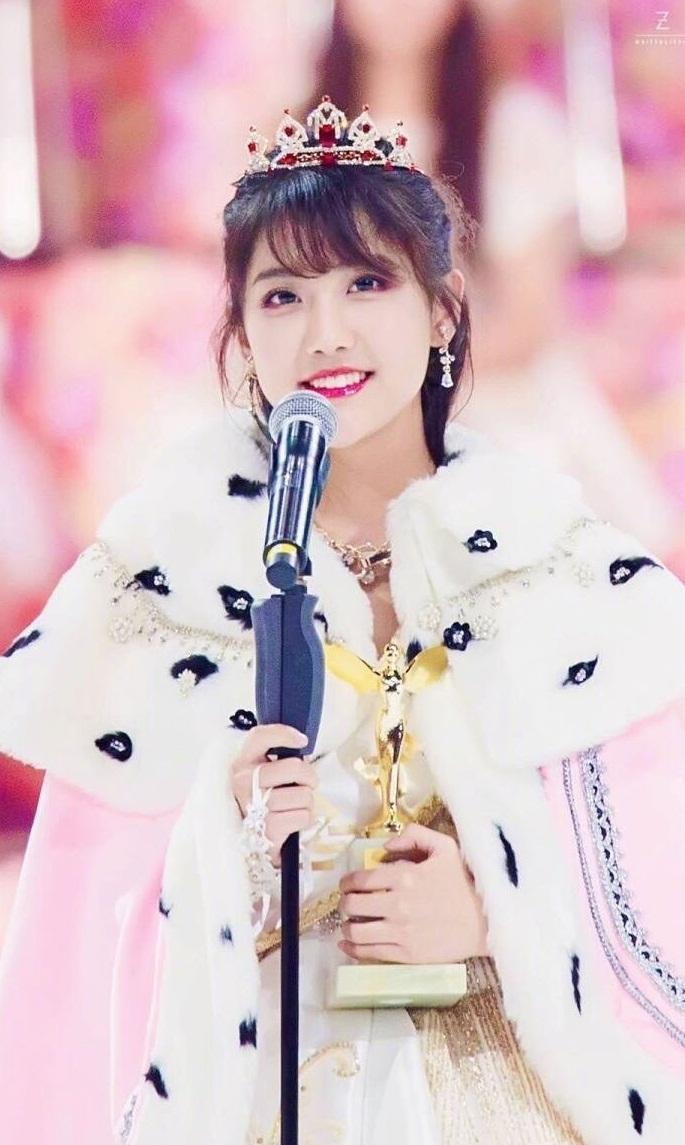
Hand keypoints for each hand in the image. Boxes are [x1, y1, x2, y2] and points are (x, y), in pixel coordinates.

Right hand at [231, 723, 316, 866]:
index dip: (284, 733)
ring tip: (295, 805)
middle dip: (310, 777)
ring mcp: (253, 805)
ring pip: (304, 794)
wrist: (252, 839)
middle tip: (306, 784)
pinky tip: (293, 820)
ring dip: (308, 802)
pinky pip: (304, 816)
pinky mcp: (266, 829)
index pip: (260, 737)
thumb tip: (302, 748)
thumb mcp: (264, 774)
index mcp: (243, 762)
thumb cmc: (264, 800)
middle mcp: (243, 781)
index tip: (303, 741)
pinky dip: (305, 818)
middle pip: (294, 767)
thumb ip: (279, 759)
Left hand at [338, 822, 488, 963]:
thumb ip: (414, 836)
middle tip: (347, 902)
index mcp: (404, 876)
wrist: (486, 922)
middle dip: (345, 902)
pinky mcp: (407, 953)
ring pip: (356, 930)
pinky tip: (347, 944)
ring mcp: (401, 931)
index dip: (347, 882)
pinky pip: (369, 952)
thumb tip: (386, 846)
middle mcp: (397, 904)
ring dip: (346, 926)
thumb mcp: (445, 847)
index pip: (360, 880)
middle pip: (352, 905)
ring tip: (348, 923)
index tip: (346, 885)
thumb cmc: (464, 883)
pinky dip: (352, 948)